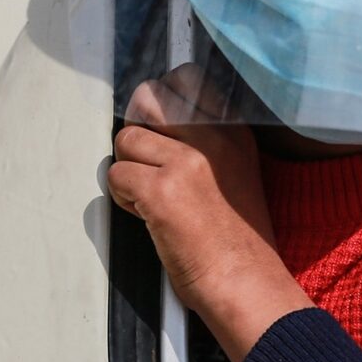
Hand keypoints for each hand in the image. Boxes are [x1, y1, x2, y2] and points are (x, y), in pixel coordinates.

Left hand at [105, 66, 309, 361]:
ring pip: (127, 139)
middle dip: (140, 130)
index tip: (163, 130)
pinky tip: (148, 215)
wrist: (245, 282)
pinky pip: (116, 175)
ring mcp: (188, 161)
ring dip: (129, 169)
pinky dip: (122, 198)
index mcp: (236, 133)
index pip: (187, 79)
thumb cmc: (239, 241)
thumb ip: (206, 143)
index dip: (161, 102)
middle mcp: (214, 139)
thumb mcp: (237, 175)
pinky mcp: (161, 190)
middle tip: (151, 164)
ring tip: (153, 197)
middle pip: (150, 99)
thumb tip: (156, 122)